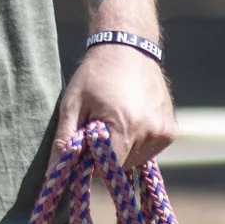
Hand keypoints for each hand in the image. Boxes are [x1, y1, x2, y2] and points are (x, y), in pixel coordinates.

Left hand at [54, 44, 175, 173]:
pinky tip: (128, 121)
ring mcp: (164, 132)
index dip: (91, 164)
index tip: (83, 147)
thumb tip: (53, 174)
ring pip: (136, 161)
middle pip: (122, 167)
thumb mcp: (71, 106)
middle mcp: (150, 132)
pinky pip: (149, 150)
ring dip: (121, 151)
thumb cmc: (94, 76)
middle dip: (105, 156)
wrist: (127, 48)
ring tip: (112, 122)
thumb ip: (65, 142)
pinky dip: (136, 143)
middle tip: (95, 129)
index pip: (107, 169)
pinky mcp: (171, 130)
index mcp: (125, 127)